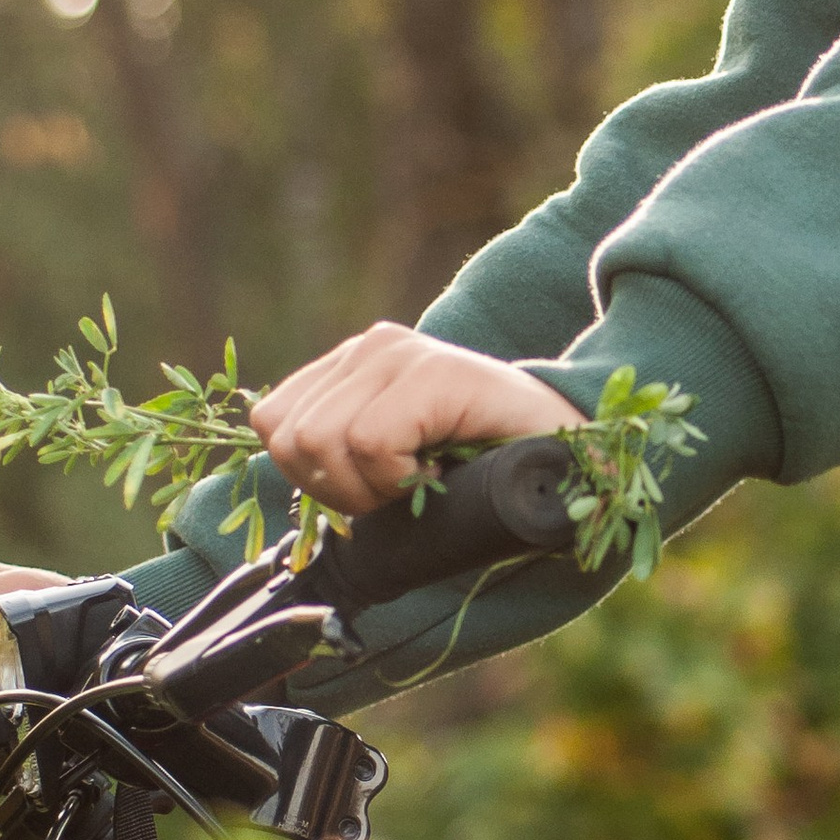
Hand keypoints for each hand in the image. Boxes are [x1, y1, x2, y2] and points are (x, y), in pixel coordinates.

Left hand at [251, 323, 578, 520]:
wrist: (568, 461)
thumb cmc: (480, 470)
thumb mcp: (391, 461)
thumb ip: (336, 452)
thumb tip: (285, 458)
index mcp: (351, 364)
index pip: (271, 422)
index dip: (309, 476)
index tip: (371, 491)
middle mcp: (370, 347)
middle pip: (290, 438)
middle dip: (338, 489)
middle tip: (400, 492)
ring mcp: (401, 353)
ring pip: (322, 440)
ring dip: (369, 487)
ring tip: (421, 482)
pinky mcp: (435, 371)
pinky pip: (371, 442)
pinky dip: (398, 478)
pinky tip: (439, 473)